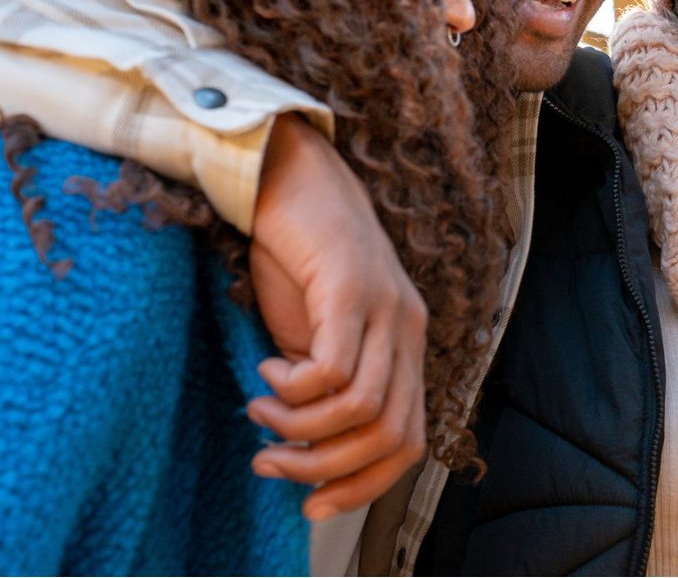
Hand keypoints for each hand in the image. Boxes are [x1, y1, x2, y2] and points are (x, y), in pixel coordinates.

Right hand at [246, 113, 428, 520]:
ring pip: (362, 409)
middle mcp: (409, 330)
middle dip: (326, 469)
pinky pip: (334, 367)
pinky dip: (294, 388)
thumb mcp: (315, 336)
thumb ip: (323, 387)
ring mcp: (387, 307)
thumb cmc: (298, 260)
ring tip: (259, 409)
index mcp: (406, 347)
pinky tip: (266, 368)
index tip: (311, 506)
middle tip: (270, 461)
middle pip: (391, 436)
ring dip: (300, 429)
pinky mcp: (353, 287)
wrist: (291, 178)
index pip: (410, 442)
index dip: (364, 487)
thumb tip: (301, 453)